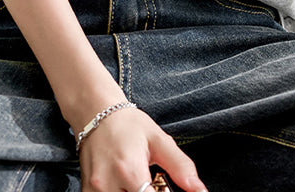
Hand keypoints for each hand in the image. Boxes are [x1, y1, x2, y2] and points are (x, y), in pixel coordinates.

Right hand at [73, 104, 207, 191]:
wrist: (94, 111)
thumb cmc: (128, 124)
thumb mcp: (158, 139)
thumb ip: (181, 166)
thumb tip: (200, 190)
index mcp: (129, 170)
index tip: (167, 188)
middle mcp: (108, 184)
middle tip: (154, 184)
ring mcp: (94, 191)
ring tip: (140, 183)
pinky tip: (127, 186)